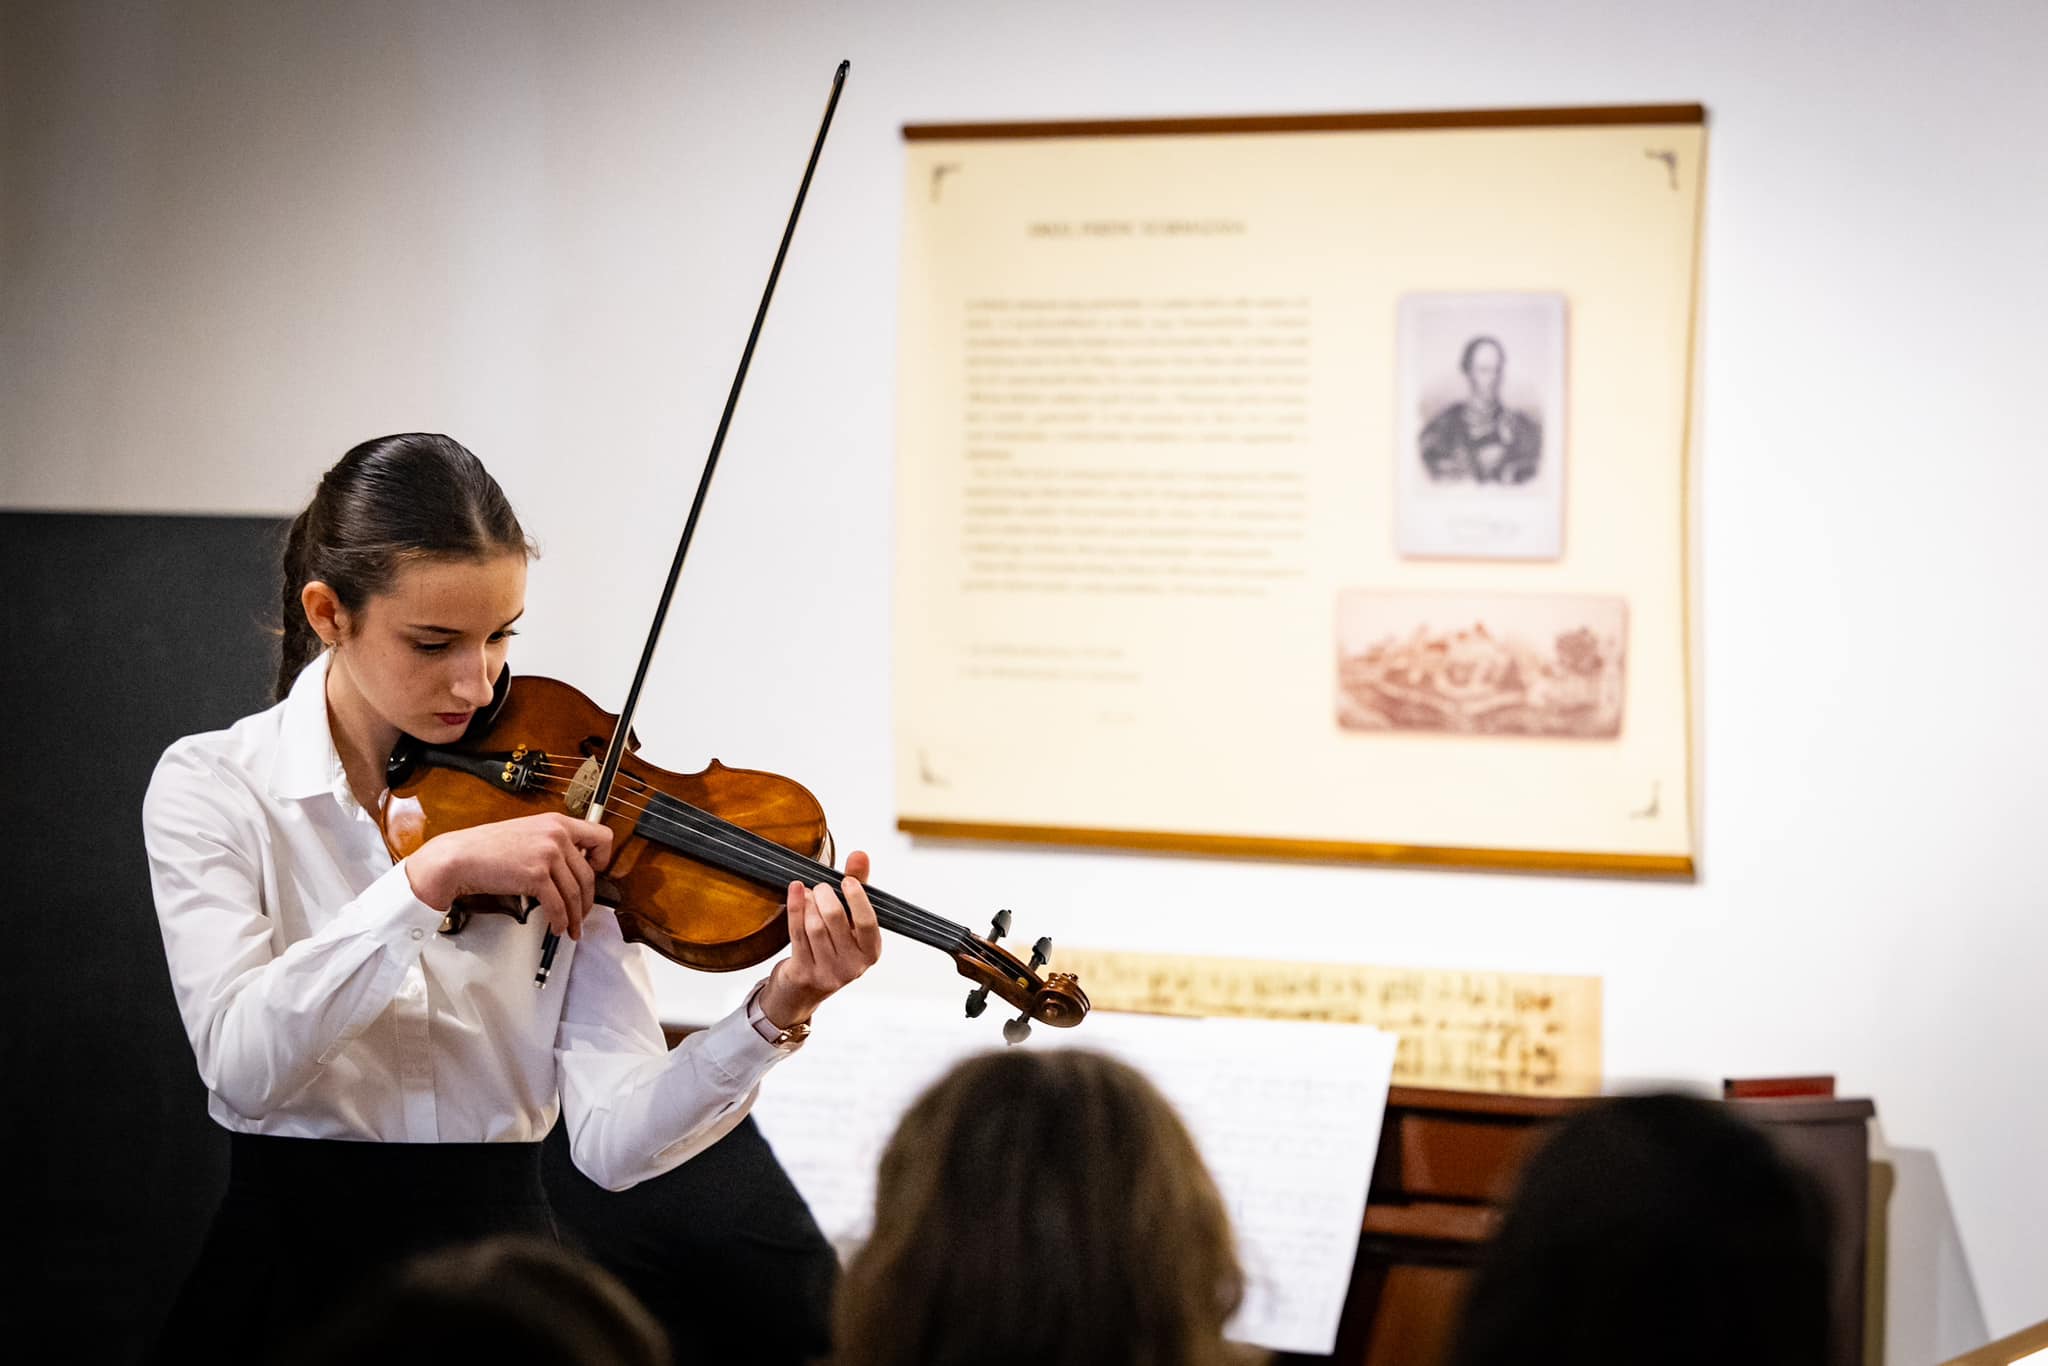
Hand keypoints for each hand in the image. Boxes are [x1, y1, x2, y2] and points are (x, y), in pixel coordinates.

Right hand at [405, 814, 613, 940]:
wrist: (460, 857)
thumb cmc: (487, 848)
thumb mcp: (528, 833)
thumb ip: (552, 843)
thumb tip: (571, 867)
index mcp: (557, 822)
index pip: (601, 836)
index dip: (603, 859)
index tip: (596, 873)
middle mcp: (557, 835)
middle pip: (589, 875)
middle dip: (588, 901)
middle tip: (583, 914)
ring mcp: (547, 855)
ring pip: (576, 894)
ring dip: (576, 917)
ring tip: (571, 928)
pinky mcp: (536, 876)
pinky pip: (558, 906)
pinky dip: (560, 921)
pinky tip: (556, 927)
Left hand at [759, 849, 882, 1027]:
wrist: (806, 987)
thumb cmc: (834, 943)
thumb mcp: (851, 919)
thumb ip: (858, 884)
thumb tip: (860, 854)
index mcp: (871, 952)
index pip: (867, 922)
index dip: (856, 898)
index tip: (846, 879)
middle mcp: (853, 966)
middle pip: (836, 920)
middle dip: (826, 896)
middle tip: (821, 886)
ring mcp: (828, 972)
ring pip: (814, 926)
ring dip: (808, 903)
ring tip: (809, 893)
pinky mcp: (804, 972)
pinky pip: (796, 934)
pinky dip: (794, 908)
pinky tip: (795, 891)